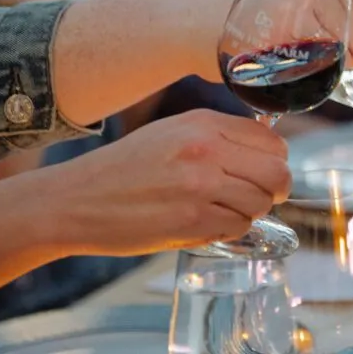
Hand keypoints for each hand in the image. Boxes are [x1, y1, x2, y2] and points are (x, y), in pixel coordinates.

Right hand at [34, 110, 290, 255]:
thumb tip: (265, 153)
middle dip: (274, 189)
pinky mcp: (191, 222)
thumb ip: (219, 137)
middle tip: (259, 196)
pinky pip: (237, 228)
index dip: (274, 160)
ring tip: (220, 210)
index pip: (272, 141)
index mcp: (204, 123)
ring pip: (260, 204)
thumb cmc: (124, 168)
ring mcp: (200, 187)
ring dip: (248, 212)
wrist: (75, 200)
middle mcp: (206, 150)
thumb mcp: (172, 132)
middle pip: (277, 174)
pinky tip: (204, 223)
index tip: (264, 171)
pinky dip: (228, 230)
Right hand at [161, 0, 352, 82]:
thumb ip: (344, 2)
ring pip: (347, 49)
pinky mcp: (279, 27)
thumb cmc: (253, 15)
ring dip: (337, 66)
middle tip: (335, 58)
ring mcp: (297, 1)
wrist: (191, 22)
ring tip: (307, 58)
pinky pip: (317, 60)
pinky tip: (286, 60)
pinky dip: (310, 70)